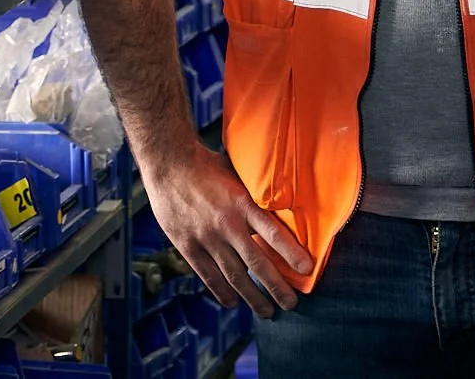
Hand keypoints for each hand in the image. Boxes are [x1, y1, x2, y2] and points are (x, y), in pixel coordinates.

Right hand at [145, 144, 313, 317]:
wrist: (168, 162)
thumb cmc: (207, 164)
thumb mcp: (237, 172)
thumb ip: (254, 193)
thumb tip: (281, 202)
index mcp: (242, 202)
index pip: (272, 232)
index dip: (291, 252)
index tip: (306, 269)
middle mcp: (226, 222)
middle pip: (256, 262)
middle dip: (276, 287)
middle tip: (291, 304)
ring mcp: (206, 236)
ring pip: (233, 275)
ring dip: (252, 297)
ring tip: (267, 311)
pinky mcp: (187, 244)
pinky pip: (208, 275)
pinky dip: (221, 292)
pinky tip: (232, 302)